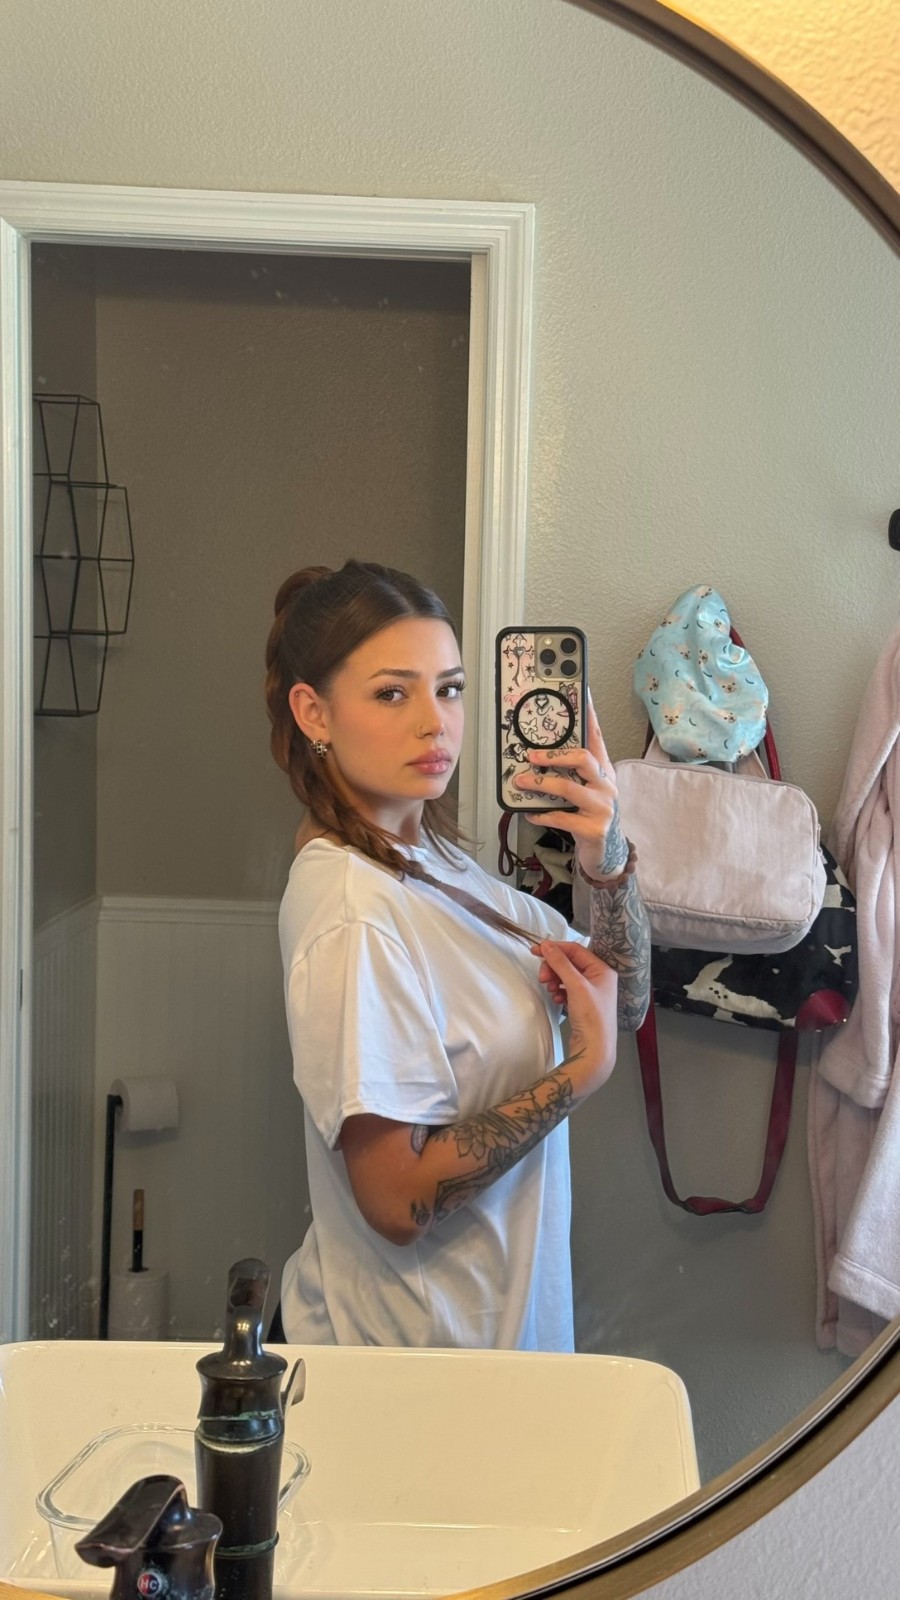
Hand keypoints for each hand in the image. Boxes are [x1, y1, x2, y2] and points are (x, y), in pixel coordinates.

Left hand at [513, 692, 627, 879]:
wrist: (606, 852)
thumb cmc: (590, 815)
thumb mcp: (585, 789)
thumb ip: (569, 772)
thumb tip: (535, 753)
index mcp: (604, 771)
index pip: (597, 738)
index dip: (589, 716)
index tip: (581, 693)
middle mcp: (606, 786)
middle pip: (584, 759)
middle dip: (554, 755)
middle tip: (531, 755)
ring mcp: (602, 808)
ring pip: (569, 789)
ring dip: (541, 784)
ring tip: (522, 781)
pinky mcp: (593, 830)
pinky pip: (562, 818)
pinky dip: (543, 814)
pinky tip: (530, 813)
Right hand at [530, 939, 617, 1095]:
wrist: (594, 1050)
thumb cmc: (591, 1016)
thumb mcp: (576, 985)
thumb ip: (561, 963)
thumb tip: (547, 944)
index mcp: (602, 970)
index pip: (575, 950)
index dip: (555, 948)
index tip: (535, 951)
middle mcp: (599, 978)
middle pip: (569, 963)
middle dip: (553, 968)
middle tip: (542, 978)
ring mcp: (591, 992)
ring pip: (566, 976)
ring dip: (555, 980)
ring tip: (550, 990)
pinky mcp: (583, 1004)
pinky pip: (567, 989)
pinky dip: (559, 991)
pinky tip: (557, 999)